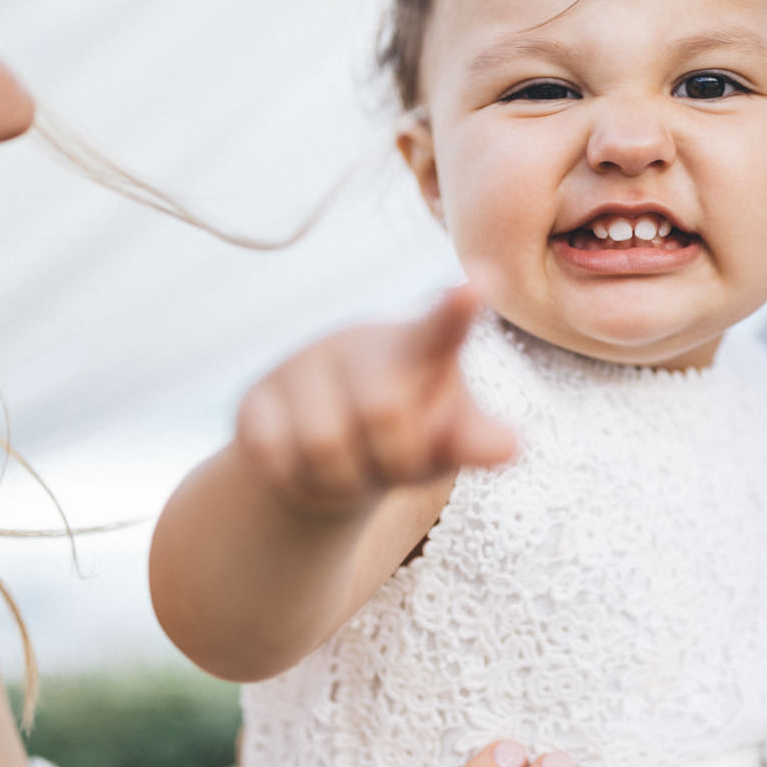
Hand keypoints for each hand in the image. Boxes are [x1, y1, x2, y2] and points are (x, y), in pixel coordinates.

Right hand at [236, 287, 517, 517]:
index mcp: (417, 348)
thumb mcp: (445, 442)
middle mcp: (356, 344)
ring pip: (323, 443)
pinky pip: (272, 453)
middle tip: (394, 468)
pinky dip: (294, 480)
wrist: (326, 462)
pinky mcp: (255, 399)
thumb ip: (473, 440)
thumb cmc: (407, 438)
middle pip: (384, 412)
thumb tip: (511, 446)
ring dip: (343, 480)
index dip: (458, 311)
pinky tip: (303, 468)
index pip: (441, 329)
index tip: (480, 285)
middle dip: (394, 460)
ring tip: (350, 471)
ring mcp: (300, 366)